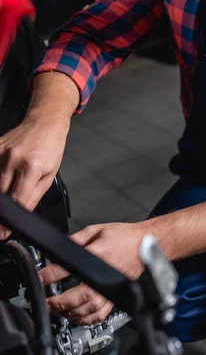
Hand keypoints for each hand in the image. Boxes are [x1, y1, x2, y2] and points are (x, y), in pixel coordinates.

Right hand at [0, 114, 68, 238]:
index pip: (17, 200)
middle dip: (1, 214)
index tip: (5, 231)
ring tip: (3, 208)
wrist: (44, 122)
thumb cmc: (50, 147)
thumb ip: (34, 196)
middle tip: (1, 228)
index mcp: (32, 167)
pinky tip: (2, 187)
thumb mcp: (50, 174)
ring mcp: (0, 153)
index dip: (11, 219)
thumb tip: (23, 214)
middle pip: (1, 195)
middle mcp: (13, 159)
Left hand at [39, 222, 148, 325]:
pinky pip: (100, 315)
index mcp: (100, 253)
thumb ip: (78, 239)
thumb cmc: (124, 237)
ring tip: (58, 309)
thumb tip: (60, 249)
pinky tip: (76, 315)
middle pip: (80, 296)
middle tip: (47, 301)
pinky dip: (86, 320)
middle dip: (59, 302)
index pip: (71, 266)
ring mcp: (112, 288)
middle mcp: (106, 274)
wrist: (146, 244)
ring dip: (70, 313)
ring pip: (89, 310)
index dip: (52, 274)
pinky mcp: (115, 296)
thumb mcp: (97, 229)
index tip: (42, 277)